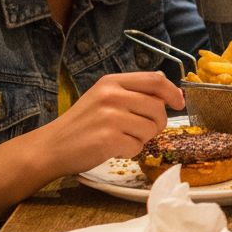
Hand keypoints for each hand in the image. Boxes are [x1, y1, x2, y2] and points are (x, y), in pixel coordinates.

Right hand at [37, 72, 182, 175]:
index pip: (155, 80)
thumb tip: (169, 91)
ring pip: (150, 129)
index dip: (173, 92)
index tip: (180, 103)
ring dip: (142, 138)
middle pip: (158, 107)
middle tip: (143, 130)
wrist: (51, 147)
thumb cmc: (82, 124)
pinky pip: (138, 147)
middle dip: (158, 123)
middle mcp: (111, 96)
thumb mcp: (104, 97)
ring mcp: (109, 117)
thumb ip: (133, 92)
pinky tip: (113, 148)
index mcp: (111, 82)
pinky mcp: (108, 139)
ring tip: (122, 138)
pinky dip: (130, 151)